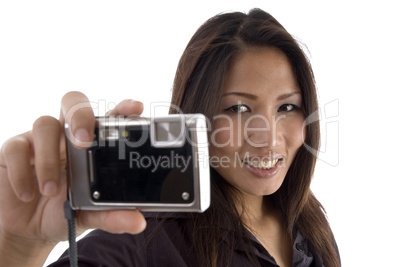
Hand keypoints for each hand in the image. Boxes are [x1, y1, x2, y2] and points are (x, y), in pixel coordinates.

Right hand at [0, 91, 146, 265]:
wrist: (29, 229)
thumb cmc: (64, 211)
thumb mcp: (89, 215)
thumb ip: (111, 216)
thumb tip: (137, 223)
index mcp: (92, 145)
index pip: (109, 117)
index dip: (123, 108)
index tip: (136, 108)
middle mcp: (67, 136)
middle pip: (74, 103)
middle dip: (81, 115)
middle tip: (84, 141)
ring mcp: (41, 140)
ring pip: (44, 124)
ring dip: (49, 159)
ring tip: (51, 190)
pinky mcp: (15, 151)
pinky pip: (16, 147)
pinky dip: (23, 172)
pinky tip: (29, 194)